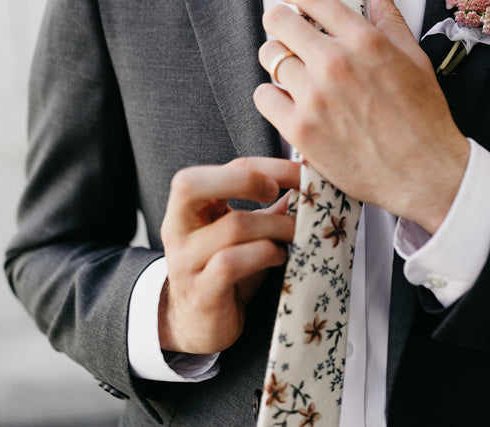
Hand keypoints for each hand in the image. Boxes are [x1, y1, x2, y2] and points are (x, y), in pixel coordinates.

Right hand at [158, 157, 298, 353]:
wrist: (199, 323)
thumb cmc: (225, 271)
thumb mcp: (245, 233)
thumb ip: (270, 207)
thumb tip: (311, 181)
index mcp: (189, 205)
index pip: (220, 168)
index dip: (266, 165)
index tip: (299, 174)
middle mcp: (178, 229)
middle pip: (192, 185)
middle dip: (245, 180)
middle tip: (278, 193)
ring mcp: (185, 261)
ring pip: (232, 227)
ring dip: (276, 226)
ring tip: (294, 234)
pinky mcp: (200, 292)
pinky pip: (231, 263)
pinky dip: (264, 254)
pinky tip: (279, 257)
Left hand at [254, 0, 469, 232]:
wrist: (426, 173)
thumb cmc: (425, 120)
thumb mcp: (416, 60)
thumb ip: (391, 22)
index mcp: (365, 41)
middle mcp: (336, 63)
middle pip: (278, 21)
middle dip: (279, 21)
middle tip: (285, 33)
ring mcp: (314, 97)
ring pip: (269, 58)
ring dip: (278, 60)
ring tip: (293, 73)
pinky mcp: (300, 130)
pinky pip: (263, 97)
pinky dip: (272, 96)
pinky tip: (289, 102)